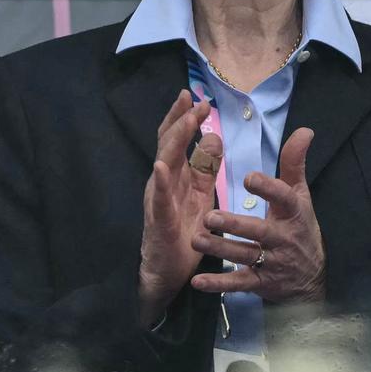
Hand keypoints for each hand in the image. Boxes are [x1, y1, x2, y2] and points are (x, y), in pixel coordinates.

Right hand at [140, 89, 222, 326]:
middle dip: (180, 119)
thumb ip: (206, 169)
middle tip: (192, 98)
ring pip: (164, 163)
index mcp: (178, 176)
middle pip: (169, 143)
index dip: (187, 118)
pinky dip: (159, 181)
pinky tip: (161, 166)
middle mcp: (164, 182)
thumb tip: (213, 137)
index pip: (179, 140)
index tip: (200, 98)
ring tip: (184, 119)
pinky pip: (157, 198)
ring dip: (173, 140)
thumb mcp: (201, 196)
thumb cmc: (184, 234)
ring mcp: (158, 199)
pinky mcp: (157, 220)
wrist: (169, 273)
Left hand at [191, 127, 325, 305]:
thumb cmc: (299, 227)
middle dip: (235, 225)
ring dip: (220, 249)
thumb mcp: (301, 196)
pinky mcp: (260, 283)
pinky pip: (238, 284)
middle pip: (259, 231)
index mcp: (293, 213)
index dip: (268, 189)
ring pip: (244, 256)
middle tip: (209, 216)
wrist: (312, 279)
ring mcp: (271, 262)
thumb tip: (305, 129)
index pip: (284, 198)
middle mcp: (283, 238)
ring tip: (196, 239)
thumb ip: (295, 163)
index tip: (248, 178)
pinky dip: (218, 285)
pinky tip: (197, 281)